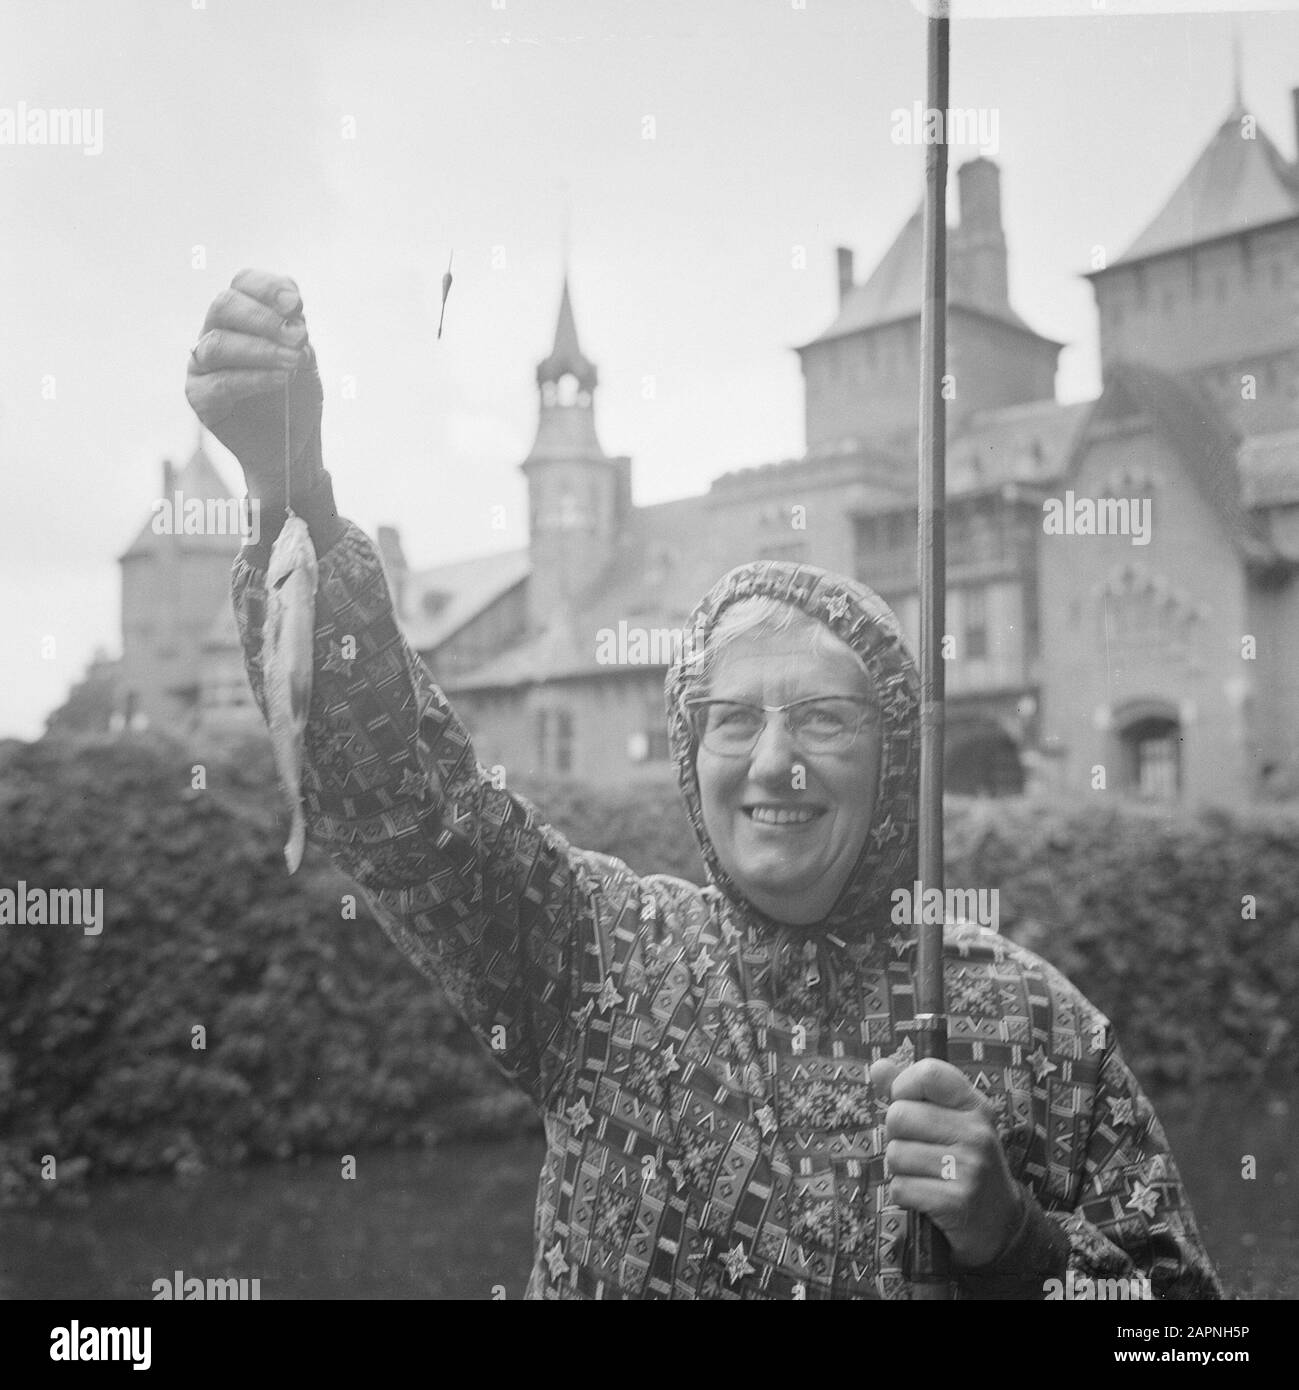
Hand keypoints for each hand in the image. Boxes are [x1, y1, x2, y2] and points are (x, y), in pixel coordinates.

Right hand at [185, 269, 323, 502]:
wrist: (292, 446)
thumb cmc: (296, 398)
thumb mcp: (304, 358)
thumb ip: (295, 330)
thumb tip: (292, 306)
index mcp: (241, 316)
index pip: (242, 283)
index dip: (268, 288)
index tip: (297, 304)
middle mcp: (215, 333)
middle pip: (223, 305)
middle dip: (263, 318)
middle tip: (298, 337)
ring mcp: (202, 365)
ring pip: (218, 344)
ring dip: (262, 350)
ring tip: (295, 362)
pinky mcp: (198, 397)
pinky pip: (220, 383)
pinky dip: (254, 378)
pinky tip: (281, 379)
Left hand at [870, 1055, 1024, 1269]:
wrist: (1000, 1225)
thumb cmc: (963, 1163)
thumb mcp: (950, 1122)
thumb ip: (912, 1092)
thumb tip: (877, 1067)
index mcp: (975, 1106)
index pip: (929, 1072)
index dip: (903, 1085)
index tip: (907, 1103)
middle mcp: (976, 1133)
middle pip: (899, 1115)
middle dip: (897, 1136)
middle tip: (919, 1150)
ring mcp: (969, 1168)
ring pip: (895, 1154)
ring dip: (900, 1169)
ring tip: (926, 1175)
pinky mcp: (956, 1202)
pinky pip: (900, 1188)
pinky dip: (904, 1195)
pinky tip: (926, 1197)